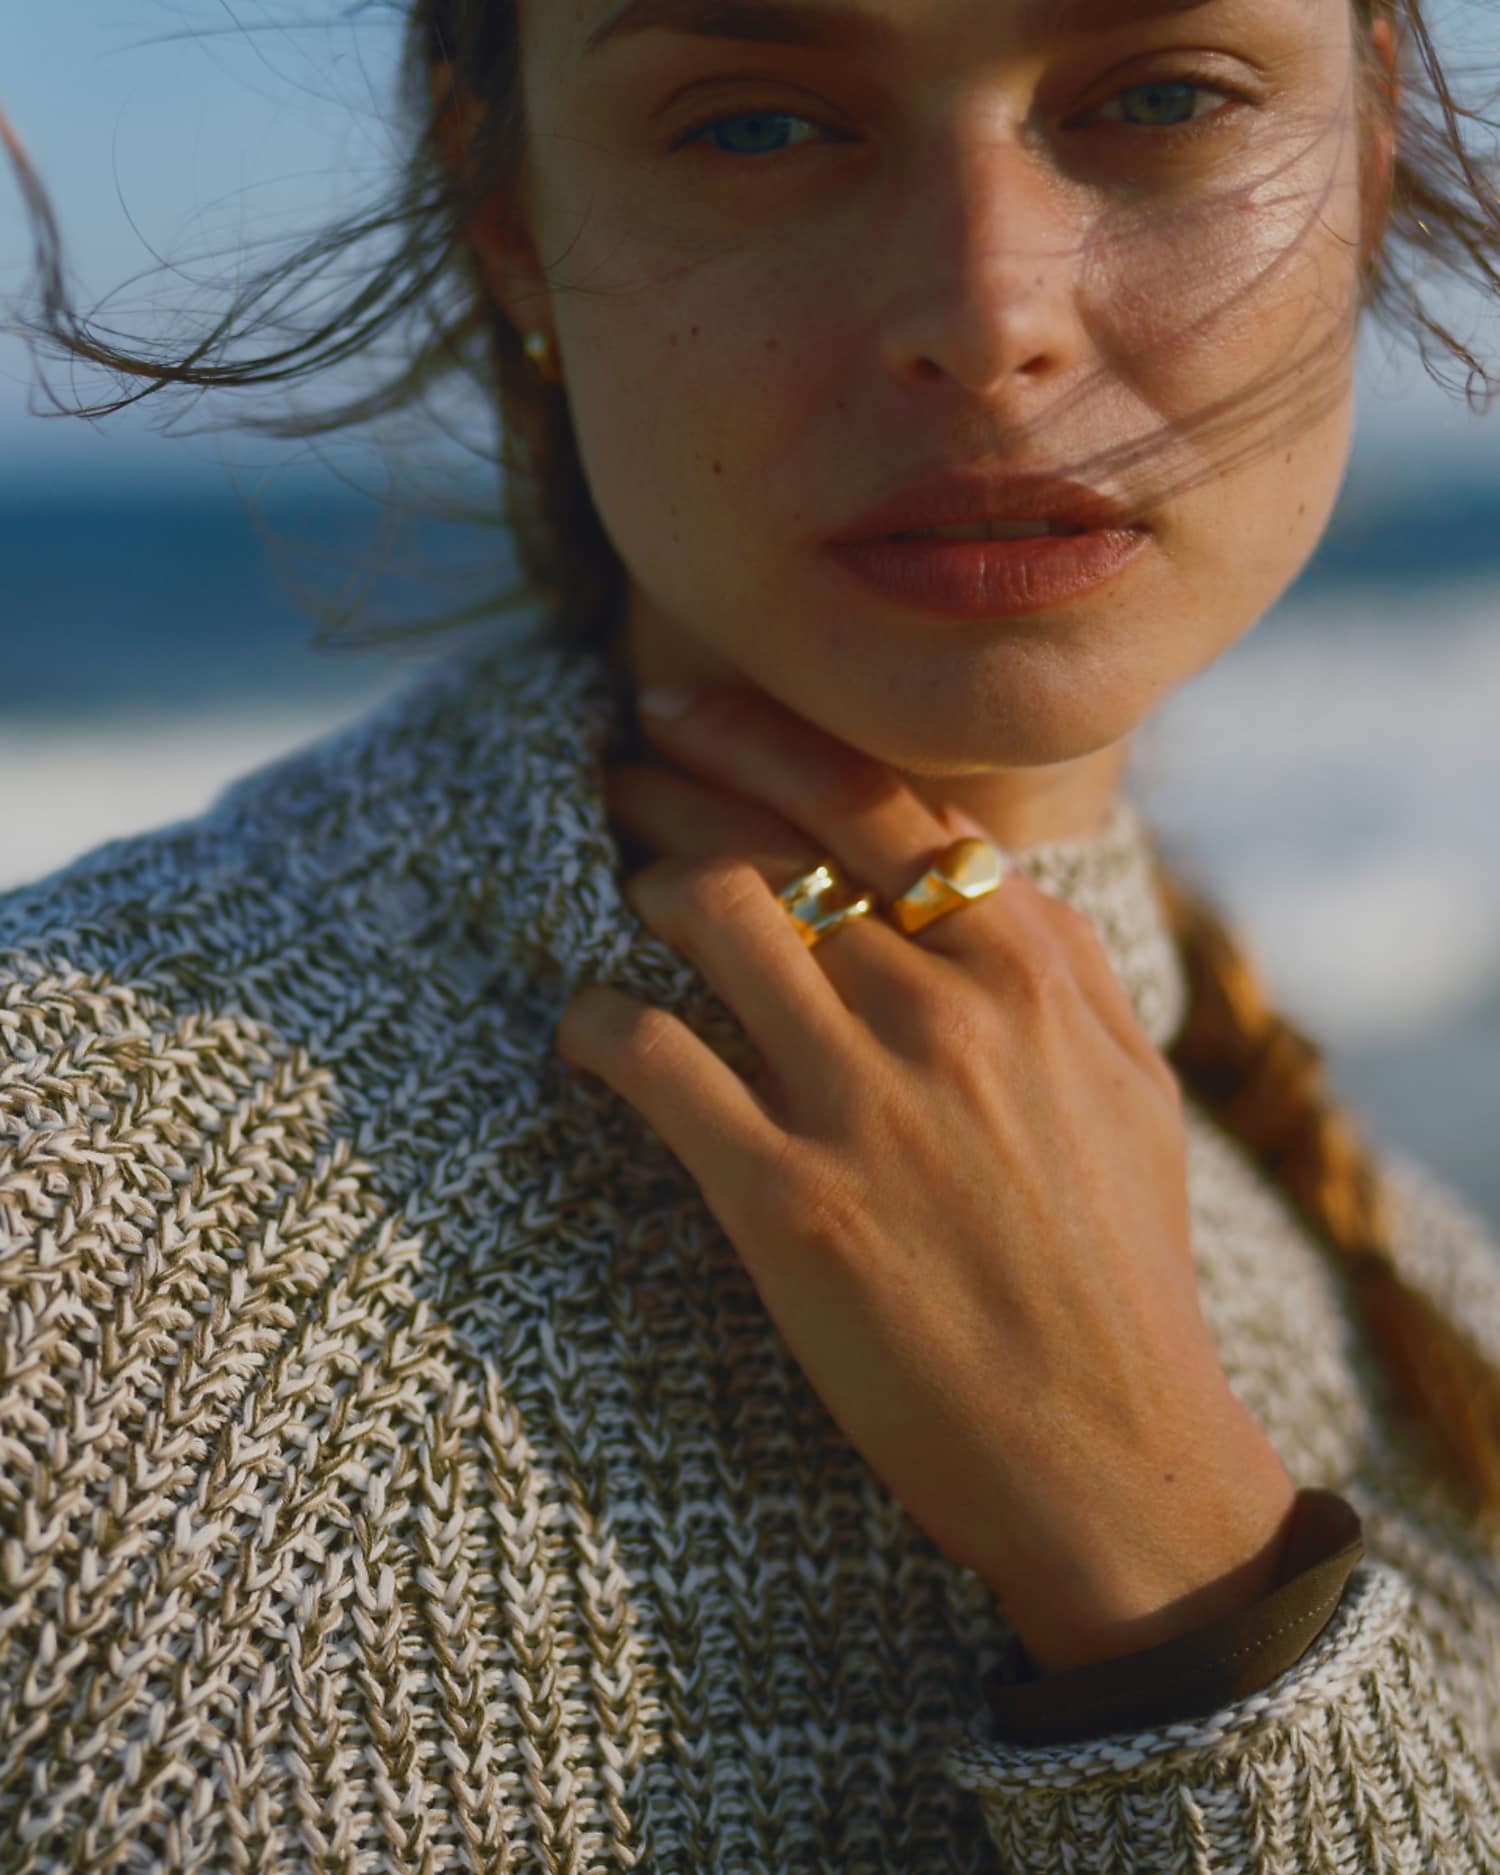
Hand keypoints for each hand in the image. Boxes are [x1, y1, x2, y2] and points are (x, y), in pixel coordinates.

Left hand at [557, 682, 1296, 1671]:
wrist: (1109, 1450)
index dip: (763, 739)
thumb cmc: (1120, 1268)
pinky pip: (651, 1056)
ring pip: (703, 915)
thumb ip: (1063, 967)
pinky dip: (597, 1023)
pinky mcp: (785, 1200)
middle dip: (672, 783)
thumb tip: (990, 883)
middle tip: (614, 769)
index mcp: (1030, 968)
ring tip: (600, 890)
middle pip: (770, 840)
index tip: (689, 712)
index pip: (874, 801)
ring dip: (634, 884)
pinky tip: (583, 1030)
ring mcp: (861, 1100)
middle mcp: (943, 1009)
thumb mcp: (1132, 1087)